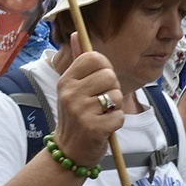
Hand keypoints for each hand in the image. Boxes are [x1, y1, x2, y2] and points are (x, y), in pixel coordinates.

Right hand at [52, 33, 123, 167]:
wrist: (69, 151)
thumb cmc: (76, 116)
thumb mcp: (72, 88)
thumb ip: (79, 61)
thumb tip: (77, 34)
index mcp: (66, 80)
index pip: (95, 58)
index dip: (105, 68)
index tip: (100, 80)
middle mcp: (70, 93)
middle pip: (110, 76)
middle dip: (112, 89)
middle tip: (101, 103)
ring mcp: (81, 111)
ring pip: (117, 95)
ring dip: (115, 107)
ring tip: (101, 115)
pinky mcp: (93, 128)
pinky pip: (118, 116)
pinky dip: (116, 123)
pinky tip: (104, 127)